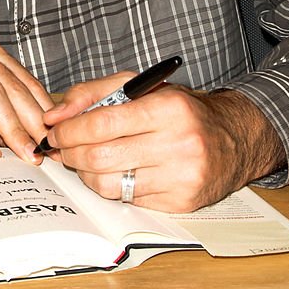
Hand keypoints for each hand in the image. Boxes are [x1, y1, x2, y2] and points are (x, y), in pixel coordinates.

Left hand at [41, 75, 285, 211]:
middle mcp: (178, 144)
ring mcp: (180, 178)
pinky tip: (111, 172)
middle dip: (71, 153)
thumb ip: (93, 92)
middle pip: (101, 157)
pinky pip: (128, 199)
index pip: (103, 122)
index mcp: (168, 108)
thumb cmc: (180, 108)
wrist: (234, 138)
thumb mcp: (140, 85)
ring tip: (83, 159)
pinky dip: (111, 186)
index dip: (70, 129)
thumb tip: (54, 115)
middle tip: (62, 147)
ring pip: (110, 184)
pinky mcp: (181, 203)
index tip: (56, 130)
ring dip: (85, 173)